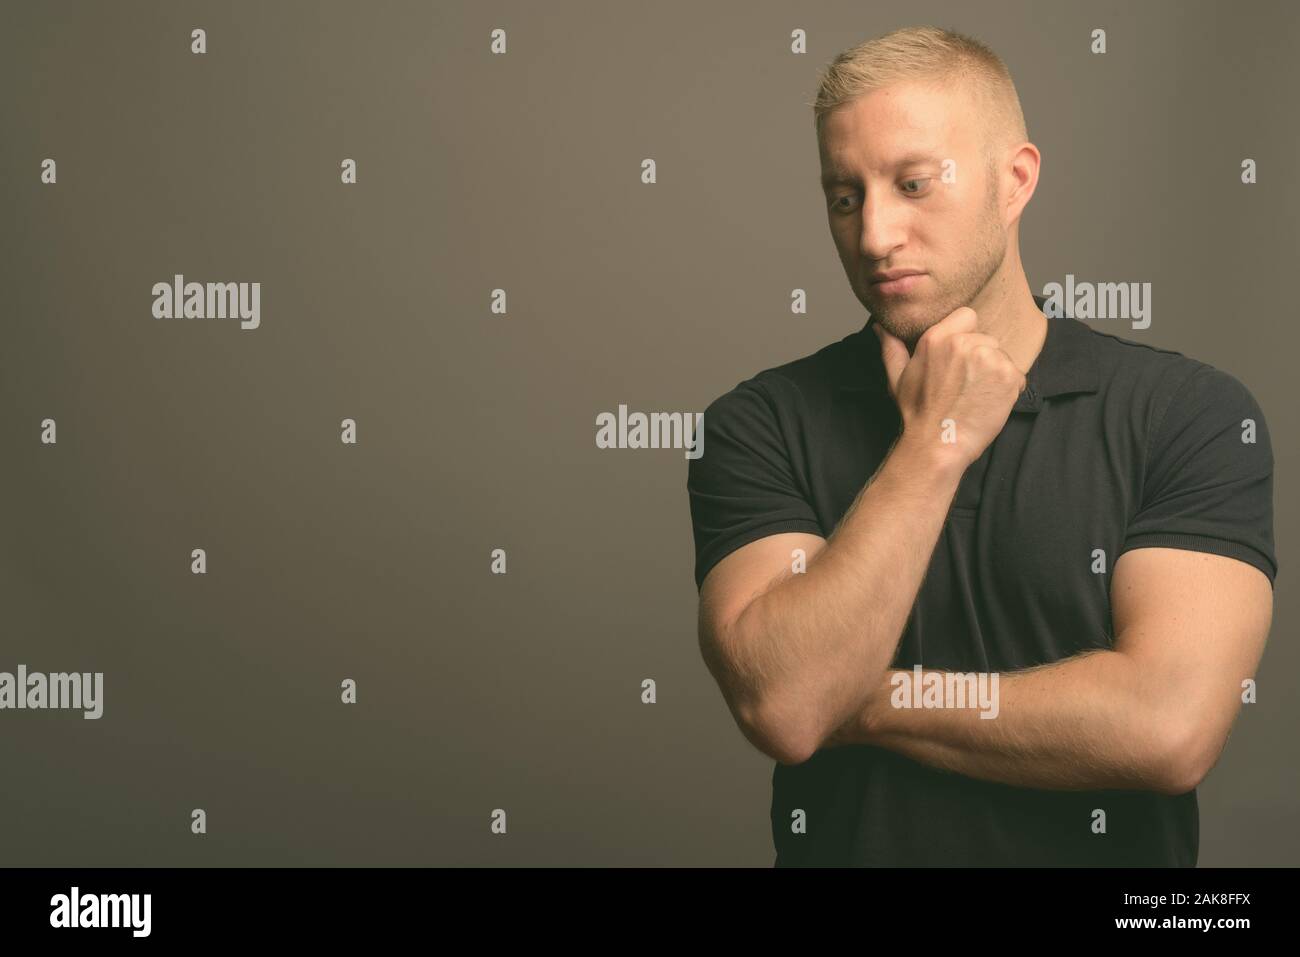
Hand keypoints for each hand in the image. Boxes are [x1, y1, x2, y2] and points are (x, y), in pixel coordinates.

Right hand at [872, 308, 1025, 471]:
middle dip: (981, 357)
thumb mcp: (897, 377)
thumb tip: (881, 326)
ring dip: (996, 373)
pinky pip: (1017, 375)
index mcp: (937, 338)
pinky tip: (989, 402)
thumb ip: (892, 347)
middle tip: (966, 384)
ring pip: (1002, 357)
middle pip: (986, 339)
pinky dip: (1008, 389)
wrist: (938, 444)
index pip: (968, 316)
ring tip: (977, 395)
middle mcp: (964, 343)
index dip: (966, 334)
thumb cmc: (917, 413)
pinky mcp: (1008, 377)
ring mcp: (989, 359)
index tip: (960, 357)